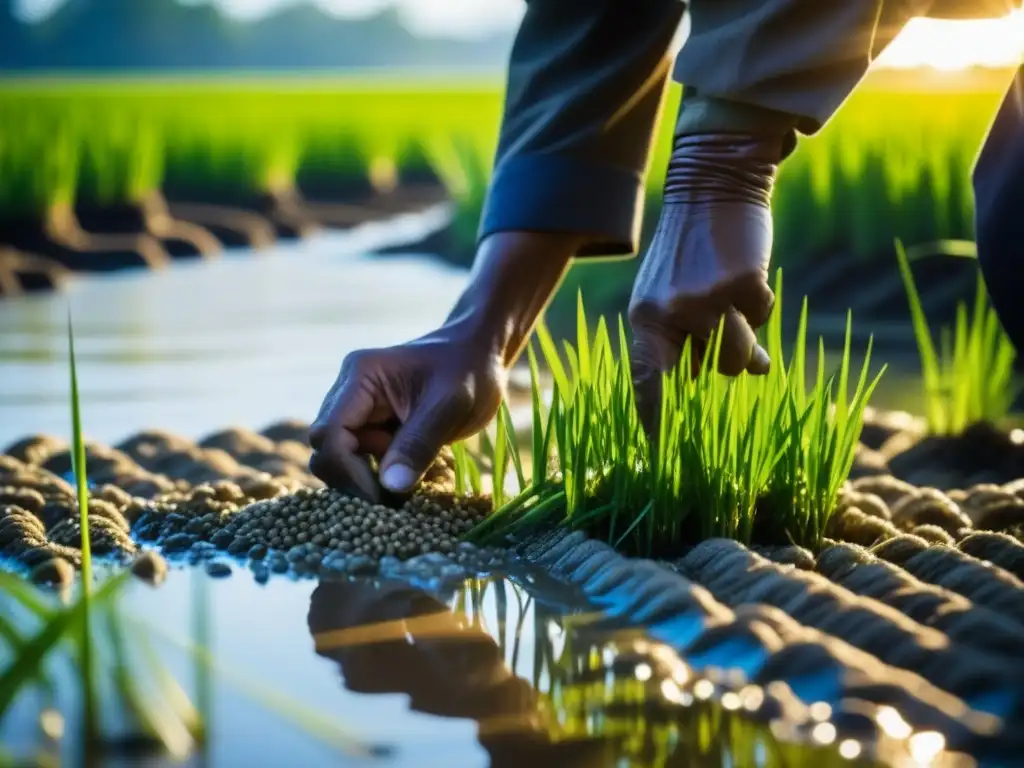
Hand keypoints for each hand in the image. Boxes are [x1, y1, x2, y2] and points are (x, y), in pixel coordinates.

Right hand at [308, 232, 577, 498]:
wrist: (479, 353)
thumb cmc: (468, 369)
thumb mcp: (450, 405)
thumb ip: (419, 444)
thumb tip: (389, 488)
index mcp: (360, 377)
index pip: (329, 434)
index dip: (349, 471)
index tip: (385, 494)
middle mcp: (348, 391)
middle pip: (326, 450)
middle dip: (357, 479)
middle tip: (398, 495)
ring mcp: (357, 409)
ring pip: (341, 459)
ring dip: (370, 478)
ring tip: (410, 479)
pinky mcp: (371, 425)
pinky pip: (361, 459)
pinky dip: (381, 474)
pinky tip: (411, 471)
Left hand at [628, 132, 782, 432]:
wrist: (712, 188)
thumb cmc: (691, 251)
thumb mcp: (675, 296)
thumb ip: (692, 339)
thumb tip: (741, 377)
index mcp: (645, 319)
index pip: (648, 381)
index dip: (655, 418)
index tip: (659, 450)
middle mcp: (672, 314)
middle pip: (712, 373)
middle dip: (725, 360)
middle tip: (729, 332)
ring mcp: (707, 300)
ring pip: (741, 354)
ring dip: (746, 335)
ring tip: (733, 298)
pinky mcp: (743, 285)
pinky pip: (762, 318)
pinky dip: (760, 303)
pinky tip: (745, 275)